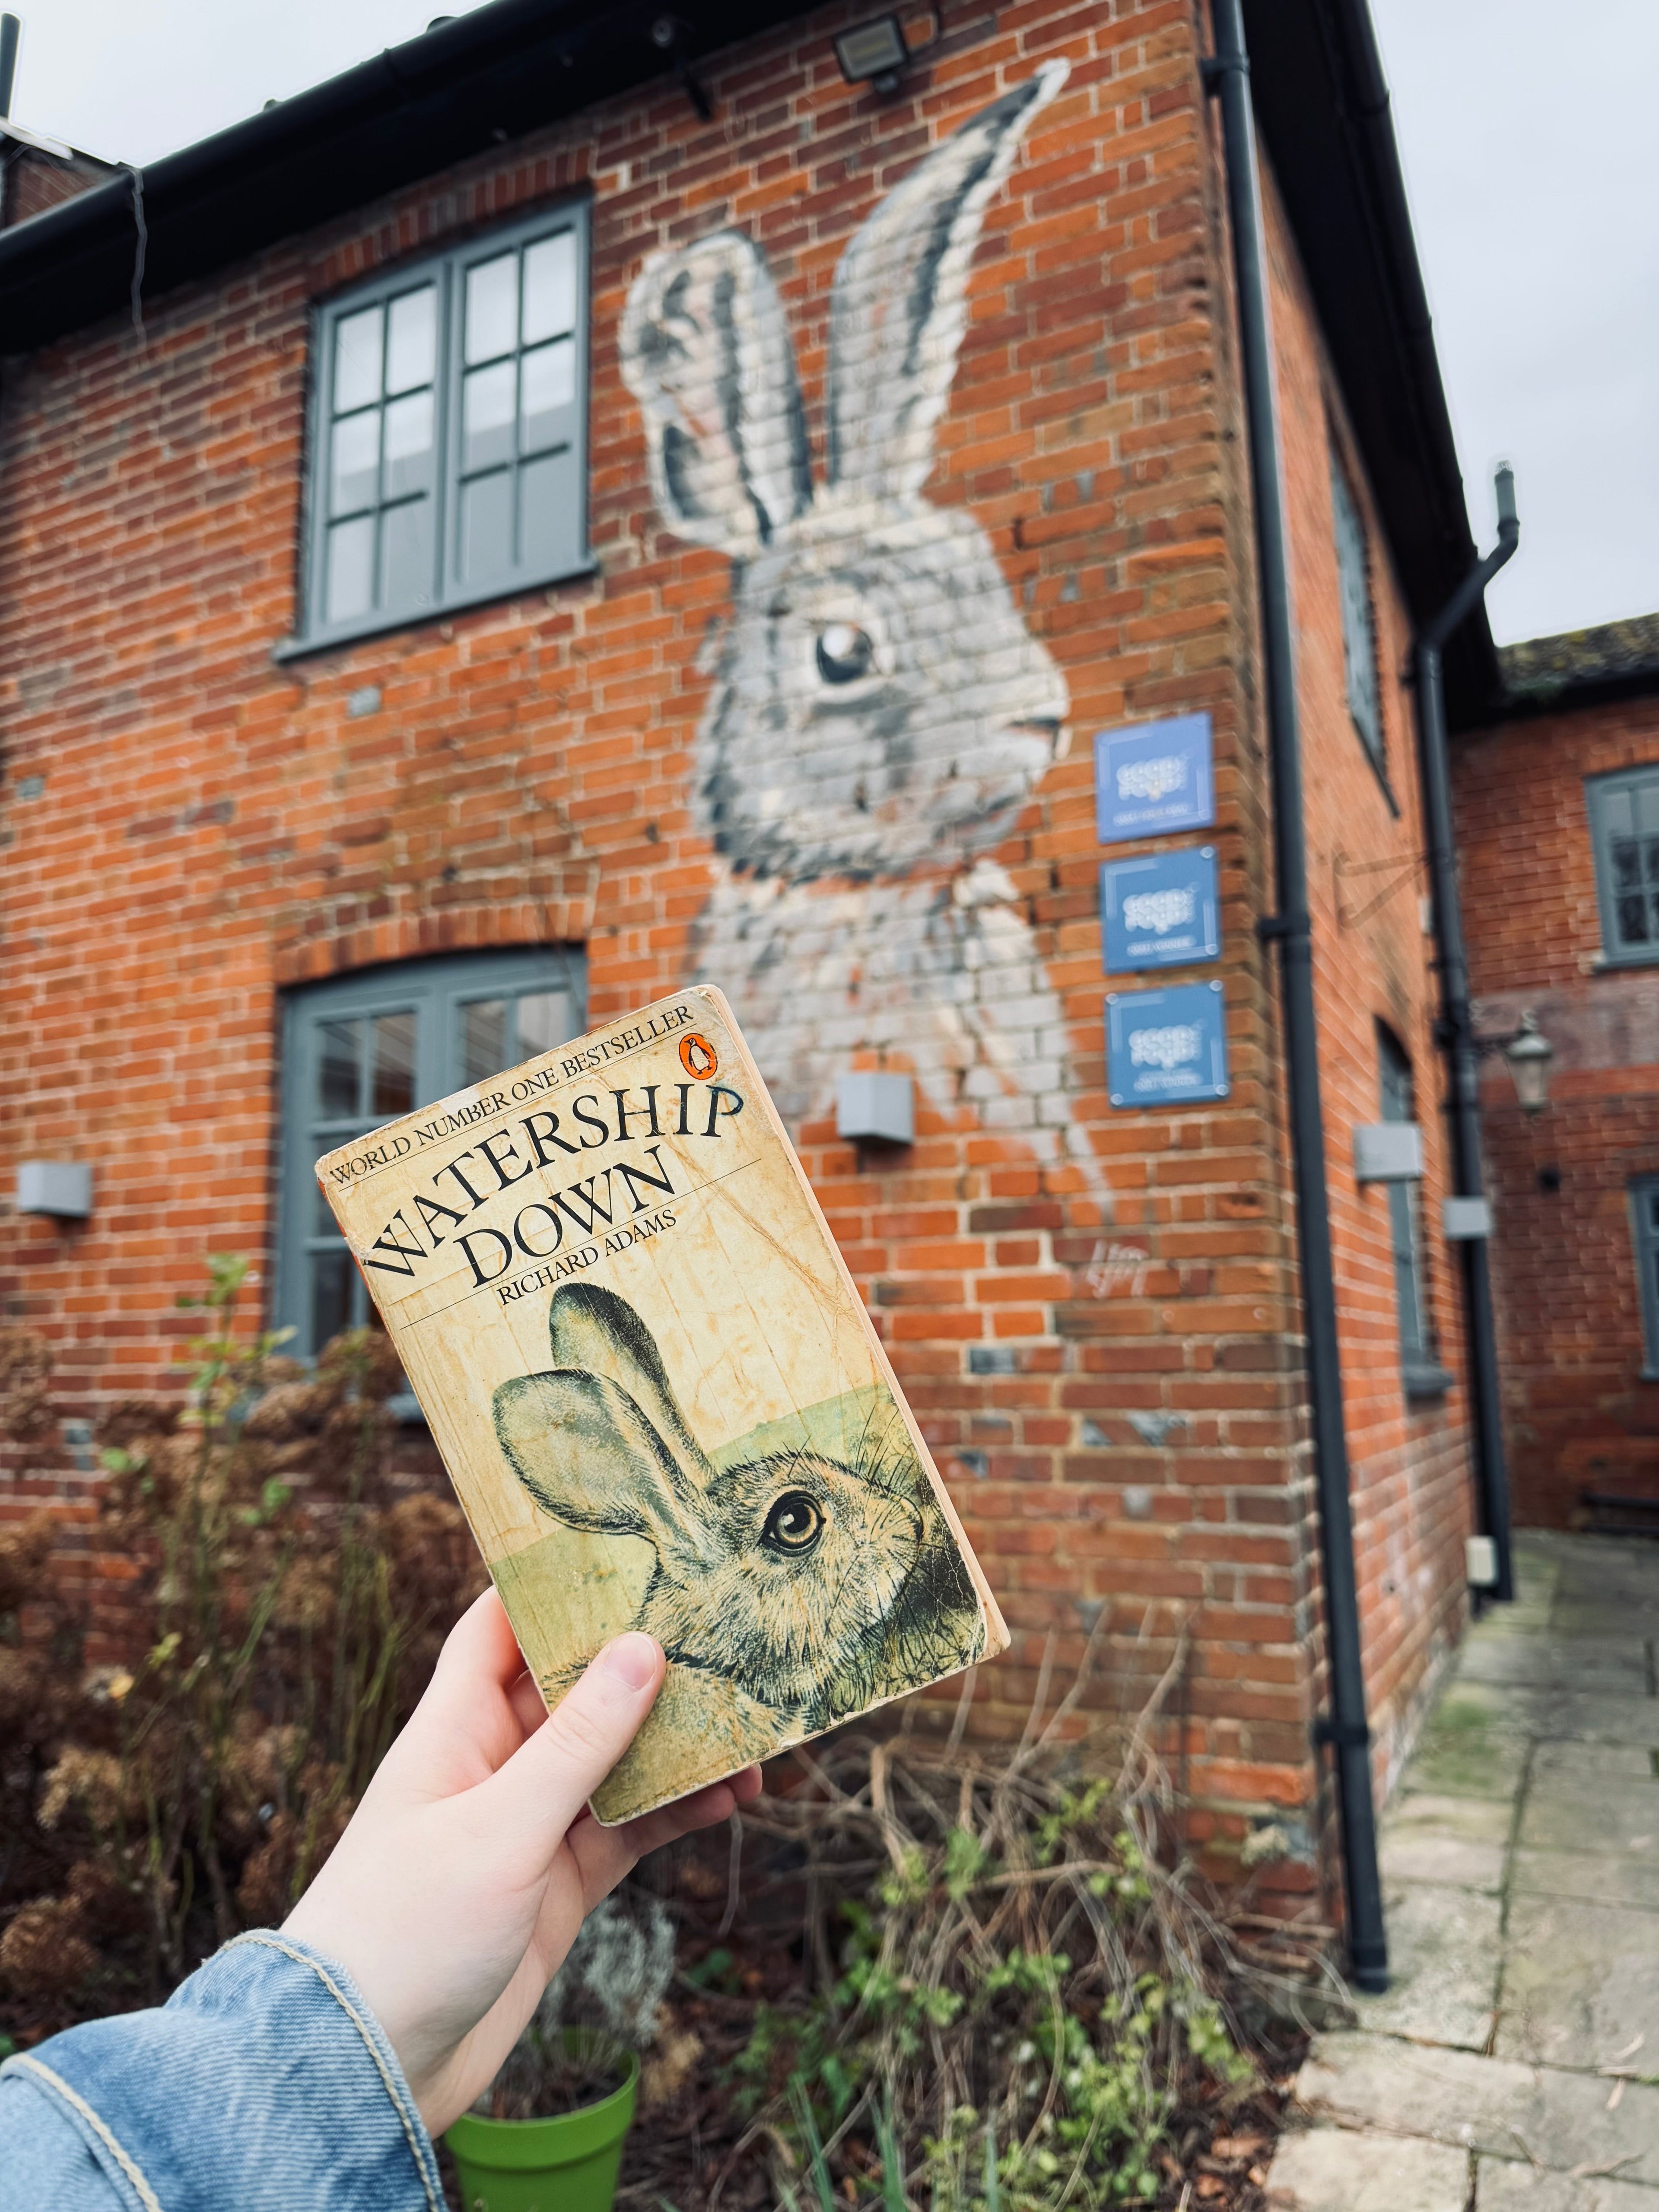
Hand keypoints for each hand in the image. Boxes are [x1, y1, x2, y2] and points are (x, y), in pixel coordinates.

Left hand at [283, 1588, 759, 2134]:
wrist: (365, 2069)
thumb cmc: (403, 1932)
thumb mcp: (498, 1829)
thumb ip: (576, 1744)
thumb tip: (642, 1647)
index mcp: (455, 1729)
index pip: (501, 1624)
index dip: (554, 1581)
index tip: (627, 1540)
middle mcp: (493, 1764)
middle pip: (578, 1687)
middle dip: (646, 1661)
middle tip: (726, 1629)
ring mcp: (528, 1825)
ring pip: (616, 1758)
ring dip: (678, 1742)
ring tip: (754, 1725)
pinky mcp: (557, 1883)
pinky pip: (629, 1826)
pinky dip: (678, 1810)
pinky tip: (732, 1798)